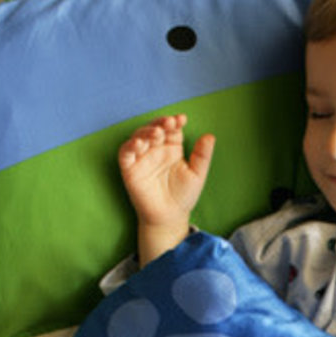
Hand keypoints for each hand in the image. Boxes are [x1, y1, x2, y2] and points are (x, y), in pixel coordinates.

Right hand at [118, 114, 214, 264]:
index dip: (174, 121)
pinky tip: (139, 144)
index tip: (181, 119)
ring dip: (146, 132)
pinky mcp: (129, 168)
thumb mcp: (197, 174)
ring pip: (138, 137)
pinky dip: (130, 146)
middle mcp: (156, 149)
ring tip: (157, 133)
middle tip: (169, 123)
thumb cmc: (184, 195)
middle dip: (160, 123)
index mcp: (172, 148)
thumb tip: (210, 136)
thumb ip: (202, 155)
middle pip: (154, 129)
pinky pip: (125, 153)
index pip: (172, 129)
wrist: (170, 217)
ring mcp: (142, 158)